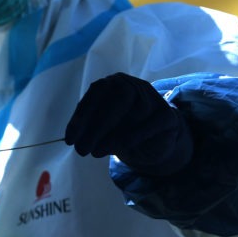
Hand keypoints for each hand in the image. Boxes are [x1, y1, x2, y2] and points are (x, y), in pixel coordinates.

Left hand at [65, 72, 192, 175]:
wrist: (156, 140)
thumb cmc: (124, 130)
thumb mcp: (104, 128)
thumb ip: (92, 128)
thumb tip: (76, 140)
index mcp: (114, 83)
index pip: (97, 92)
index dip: (81, 116)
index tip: (70, 139)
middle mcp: (134, 85)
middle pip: (117, 96)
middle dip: (96, 125)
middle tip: (82, 150)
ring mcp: (153, 98)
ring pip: (135, 108)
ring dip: (112, 133)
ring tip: (96, 153)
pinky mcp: (167, 116)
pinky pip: (150, 124)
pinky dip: (133, 136)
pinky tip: (120, 149)